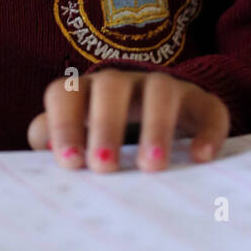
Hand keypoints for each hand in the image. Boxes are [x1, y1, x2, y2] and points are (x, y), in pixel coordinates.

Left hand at [28, 69, 229, 171]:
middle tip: (104, 167)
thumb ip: (53, 139)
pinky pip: (208, 108)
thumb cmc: (109, 135)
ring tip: (152, 166)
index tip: (70, 162)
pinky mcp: (201, 102)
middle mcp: (124, 83)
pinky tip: (200, 159)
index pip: (65, 93)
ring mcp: (164, 88)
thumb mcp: (80, 137)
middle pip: (111, 86)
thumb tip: (43, 146)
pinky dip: (207, 131)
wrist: (169, 117)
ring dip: (156, 126)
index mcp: (86, 92)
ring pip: (160, 90)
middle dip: (106, 125)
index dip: (63, 124)